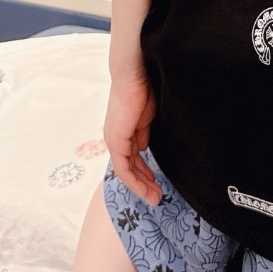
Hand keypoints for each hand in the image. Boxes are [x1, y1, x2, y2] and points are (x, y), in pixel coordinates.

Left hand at [104, 71, 161, 205]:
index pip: (132, 158)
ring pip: (126, 171)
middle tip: (157, 196)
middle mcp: (116, 137)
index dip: (144, 172)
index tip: (157, 183)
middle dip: (143, 184)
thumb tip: (144, 147)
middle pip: (128, 168)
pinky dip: (135, 181)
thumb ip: (144, 132)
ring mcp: (114, 140)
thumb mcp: (147, 115)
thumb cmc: (144, 87)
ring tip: (155, 197)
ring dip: (141, 186)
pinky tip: (147, 188)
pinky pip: (124, 168)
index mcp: (123, 130)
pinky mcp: (116, 141)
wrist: (135, 73)